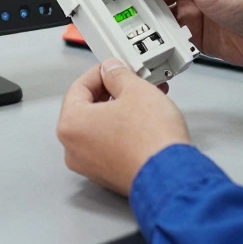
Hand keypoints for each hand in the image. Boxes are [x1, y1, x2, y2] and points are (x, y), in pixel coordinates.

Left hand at [57, 58, 189, 194]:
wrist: (171, 176)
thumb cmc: (150, 141)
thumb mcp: (136, 90)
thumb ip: (118, 75)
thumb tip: (112, 71)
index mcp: (71, 125)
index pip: (79, 87)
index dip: (100, 72)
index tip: (114, 68)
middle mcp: (74, 149)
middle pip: (89, 108)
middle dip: (114, 92)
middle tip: (132, 81)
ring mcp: (90, 165)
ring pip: (102, 127)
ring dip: (122, 109)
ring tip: (146, 98)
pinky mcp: (109, 175)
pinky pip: (111, 144)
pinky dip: (125, 130)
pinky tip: (145, 120)